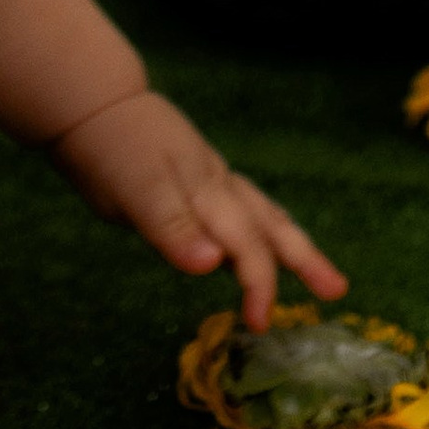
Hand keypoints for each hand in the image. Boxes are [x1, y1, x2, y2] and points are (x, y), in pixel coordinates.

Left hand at [47, 88, 343, 316]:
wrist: (92, 104)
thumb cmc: (111, 150)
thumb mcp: (133, 192)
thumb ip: (171, 228)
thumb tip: (214, 265)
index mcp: (206, 191)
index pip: (246, 245)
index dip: (259, 285)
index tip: (259, 323)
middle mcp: (217, 185)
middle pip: (269, 225)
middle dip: (304, 259)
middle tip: (336, 290)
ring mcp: (209, 179)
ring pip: (261, 213)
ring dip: (291, 244)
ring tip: (319, 273)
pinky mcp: (198, 179)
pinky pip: (242, 208)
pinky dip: (260, 230)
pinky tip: (261, 244)